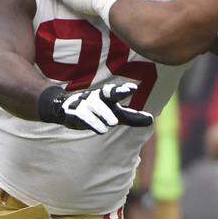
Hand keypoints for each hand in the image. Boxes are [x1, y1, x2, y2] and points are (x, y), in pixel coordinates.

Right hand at [38, 81, 154, 133]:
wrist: (66, 110)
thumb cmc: (97, 111)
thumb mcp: (115, 114)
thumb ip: (132, 118)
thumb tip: (151, 120)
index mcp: (106, 96)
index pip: (116, 91)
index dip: (124, 89)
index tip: (134, 88)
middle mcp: (96, 97)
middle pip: (107, 93)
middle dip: (117, 91)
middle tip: (127, 91)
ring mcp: (84, 105)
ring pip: (95, 107)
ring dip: (104, 114)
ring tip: (114, 123)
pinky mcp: (75, 114)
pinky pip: (84, 118)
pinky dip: (93, 124)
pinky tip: (102, 130)